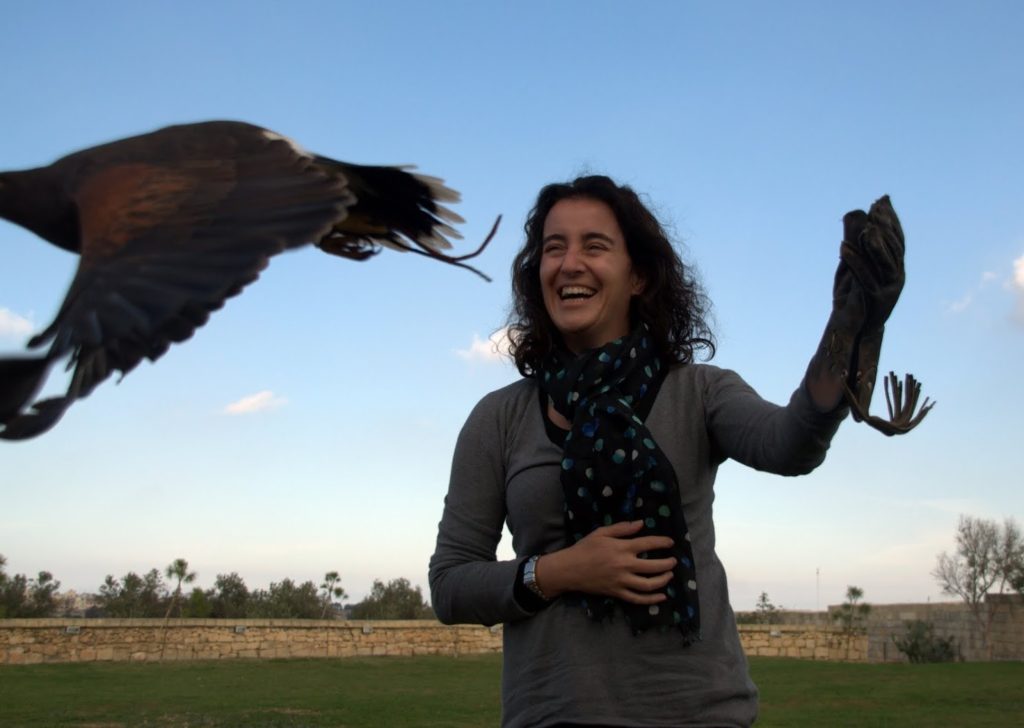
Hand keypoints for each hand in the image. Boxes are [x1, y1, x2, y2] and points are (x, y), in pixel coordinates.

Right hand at [535, 520, 675, 604]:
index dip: (662, 542)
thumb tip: (641, 524)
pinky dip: (651, 599)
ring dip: (663, 580)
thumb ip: (622, 528)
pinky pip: (637, 599)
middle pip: (653, 566)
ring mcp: (621, 581)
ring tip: (669, 575)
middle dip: (667, 564)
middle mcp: (624, 565)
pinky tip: (662, 596)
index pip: (648, 544)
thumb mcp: (601, 533)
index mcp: (621, 548)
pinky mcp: (617, 593)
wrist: (569, 569)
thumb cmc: (584, 548)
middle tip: (673, 561)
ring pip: (648, 585)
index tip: (670, 542)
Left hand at [838, 195, 904, 331]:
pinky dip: (854, 261)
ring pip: (884, 262)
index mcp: (895, 267)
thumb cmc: (853, 296)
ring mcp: (889, 289)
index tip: (882, 202)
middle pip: (894, 248)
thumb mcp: (854, 267)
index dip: (891, 220)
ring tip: (865, 227)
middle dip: (885, 227)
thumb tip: (856, 218)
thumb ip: (857, 245)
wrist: (854, 328)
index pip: (897, 239)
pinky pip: (864, 278)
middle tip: (875, 209)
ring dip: (874, 243)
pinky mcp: (875, 300)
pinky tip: (842, 248)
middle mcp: (897, 276)